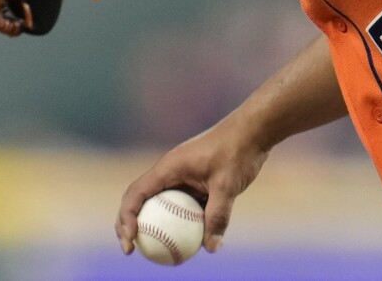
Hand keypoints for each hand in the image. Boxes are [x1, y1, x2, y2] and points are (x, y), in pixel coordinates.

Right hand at [116, 116, 269, 255]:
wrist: (255, 130)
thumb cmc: (238, 151)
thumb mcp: (227, 185)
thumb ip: (217, 216)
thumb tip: (211, 247)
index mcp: (168, 167)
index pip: (136, 194)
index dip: (126, 218)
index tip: (130, 241)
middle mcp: (169, 170)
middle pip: (139, 199)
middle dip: (128, 223)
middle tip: (130, 249)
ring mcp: (181, 175)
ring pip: (159, 202)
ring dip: (152, 223)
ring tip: (153, 250)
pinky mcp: (195, 180)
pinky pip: (180, 203)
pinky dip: (177, 220)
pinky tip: (188, 240)